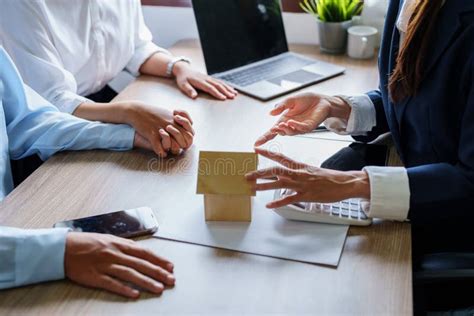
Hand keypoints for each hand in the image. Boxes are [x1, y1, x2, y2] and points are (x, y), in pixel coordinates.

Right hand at [65, 232, 174, 298]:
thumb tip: (140, 252)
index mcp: (119, 243)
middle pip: (141, 264)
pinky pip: (112, 284)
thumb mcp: (108, 238)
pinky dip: (124, 289)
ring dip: (146, 282)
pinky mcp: (94, 277)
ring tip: (158, 288)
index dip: (159, 260)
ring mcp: (105, 265)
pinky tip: (134, 294)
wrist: (62, 248)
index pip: (144, 252)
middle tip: (171, 280)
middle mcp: (114, 253)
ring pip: (130, 274)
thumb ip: (124, 245)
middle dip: (158, 272)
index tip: (170, 266)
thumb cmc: (85, 243)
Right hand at [128, 102, 193, 156]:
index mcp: (176, 120)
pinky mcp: (152, 134)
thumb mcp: (168, 112)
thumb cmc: (152, 112)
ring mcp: (162, 129)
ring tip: (169, 150)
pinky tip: (161, 153)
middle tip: (178, 147)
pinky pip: (160, 148)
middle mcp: (171, 124)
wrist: (136, 110)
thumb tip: (188, 124)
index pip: (191, 133)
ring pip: (175, 146)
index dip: (189, 140)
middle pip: (186, 140)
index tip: (183, 141)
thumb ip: (179, 119)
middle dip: (183, 146)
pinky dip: (161, 153)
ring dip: (173, 150)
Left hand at [173, 62, 237, 99]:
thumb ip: (188, 90)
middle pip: (218, 85)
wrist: (183, 69)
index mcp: (200, 81)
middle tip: (232, 97)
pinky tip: (231, 89)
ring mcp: (209, 78)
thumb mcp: (182, 84)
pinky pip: (220, 82)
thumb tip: (194, 96)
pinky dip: (226, 85)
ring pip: (220, 83)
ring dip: (228, 88)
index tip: (223, 98)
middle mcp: (206, 79)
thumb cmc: (182, 79)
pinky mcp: (210, 78)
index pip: (210, 88)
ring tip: (235, 94)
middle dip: (226, 91)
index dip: (217, 93)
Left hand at [245, 148, 369, 207]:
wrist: (344, 183)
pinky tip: (269, 205)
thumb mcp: (312, 171)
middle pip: (275, 171)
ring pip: (279, 184)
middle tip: (247, 175)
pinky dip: (278, 203)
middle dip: (260, 173)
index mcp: (300, 166)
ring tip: (252, 188)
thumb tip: (288, 175)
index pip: (281, 157)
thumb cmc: (329, 178)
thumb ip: (299, 173)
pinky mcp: (306, 196)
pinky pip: (289, 199)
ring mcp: (301, 185)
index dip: (268, 153)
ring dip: (264, 186)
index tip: (256, 150)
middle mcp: (298, 174)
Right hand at [255, 93, 350, 145]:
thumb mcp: (290, 101)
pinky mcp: (309, 127)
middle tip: (273, 129)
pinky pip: (301, 129)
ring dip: (285, 129)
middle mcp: (290, 126)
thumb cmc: (306, 100)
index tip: (256, 144)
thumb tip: (270, 112)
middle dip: (275, 132)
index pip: (272, 131)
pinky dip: (295, 126)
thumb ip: (280, 106)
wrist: (321, 100)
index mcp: (284, 120)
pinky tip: (291, 122)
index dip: (264, 138)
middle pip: (280, 133)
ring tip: (282, 124)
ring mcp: (300, 128)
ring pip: (290, 132)